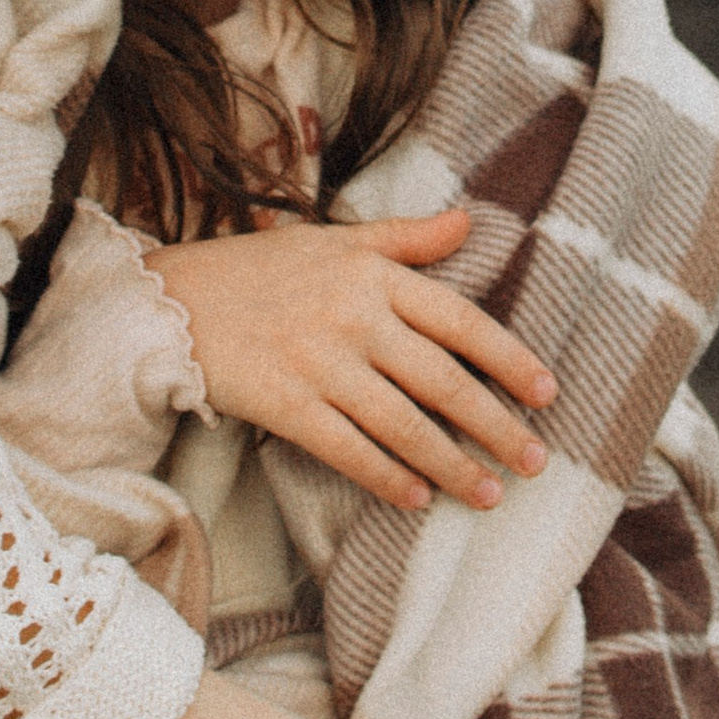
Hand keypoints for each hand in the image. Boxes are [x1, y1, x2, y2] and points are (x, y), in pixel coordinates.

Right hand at [145, 207, 556, 512]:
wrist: (171, 302)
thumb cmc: (261, 270)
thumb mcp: (334, 240)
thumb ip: (404, 238)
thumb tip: (469, 220)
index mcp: (372, 275)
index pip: (459, 319)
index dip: (508, 358)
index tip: (547, 393)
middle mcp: (354, 319)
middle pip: (441, 380)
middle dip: (495, 425)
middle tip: (535, 462)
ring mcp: (319, 365)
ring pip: (403, 425)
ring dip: (451, 464)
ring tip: (488, 493)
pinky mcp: (285, 406)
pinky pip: (349, 450)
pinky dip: (386, 477)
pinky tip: (417, 498)